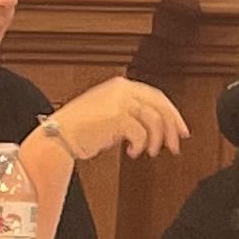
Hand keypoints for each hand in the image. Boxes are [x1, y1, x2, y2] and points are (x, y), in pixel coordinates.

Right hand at [45, 77, 189, 163]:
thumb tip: (155, 127)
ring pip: (155, 120)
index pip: (156, 97)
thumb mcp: (108, 114)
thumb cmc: (78, 129)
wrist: (58, 137)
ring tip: (151, 151)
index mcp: (121, 86)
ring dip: (156, 140)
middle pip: (160, 106)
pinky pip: (141, 133)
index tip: (181, 128)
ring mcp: (120, 102)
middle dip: (173, 127)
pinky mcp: (117, 117)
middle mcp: (122, 90)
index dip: (172, 113)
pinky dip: (141, 145)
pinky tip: (134, 152)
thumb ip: (129, 113)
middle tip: (176, 144)